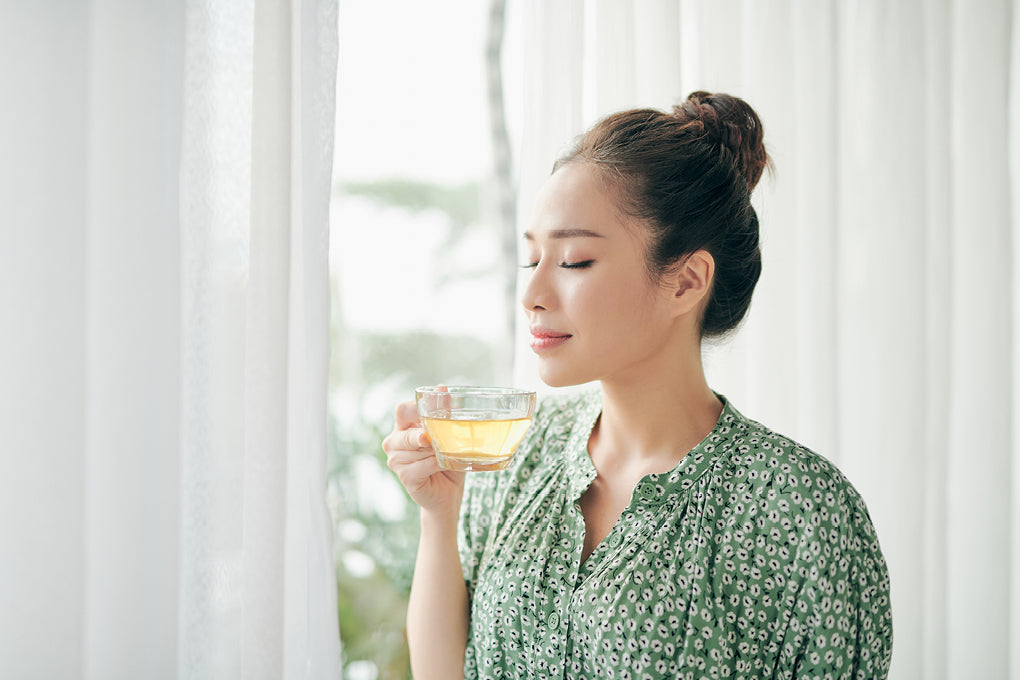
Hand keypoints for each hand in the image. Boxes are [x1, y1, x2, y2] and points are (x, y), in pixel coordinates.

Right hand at [382, 400, 465, 519]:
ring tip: (445, 455)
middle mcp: (394, 442)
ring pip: (417, 449)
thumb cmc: (447, 460)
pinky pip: (421, 465)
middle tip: (438, 439)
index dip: (417, 409)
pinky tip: (442, 466)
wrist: (448, 493)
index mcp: (403, 427)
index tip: (437, 412)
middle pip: (406, 431)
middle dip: (426, 435)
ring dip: (435, 451)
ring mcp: (395, 460)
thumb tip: (441, 387)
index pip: (402, 409)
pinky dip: (435, 464)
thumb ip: (444, 413)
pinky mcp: (404, 476)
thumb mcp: (448, 435)